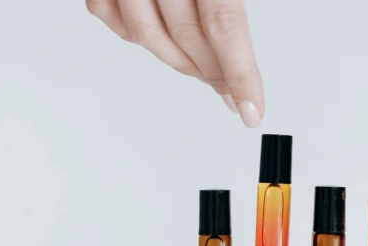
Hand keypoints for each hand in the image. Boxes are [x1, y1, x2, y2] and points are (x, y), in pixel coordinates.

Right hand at [86, 0, 263, 127]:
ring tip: (197, 62)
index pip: (225, 26)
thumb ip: (224, 11)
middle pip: (188, 37)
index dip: (240, 74)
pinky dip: (139, 36)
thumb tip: (235, 75)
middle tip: (233, 90)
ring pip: (148, 38)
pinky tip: (158, 35)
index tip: (251, 111)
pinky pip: (115, 22)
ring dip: (177, 59)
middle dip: (214, 72)